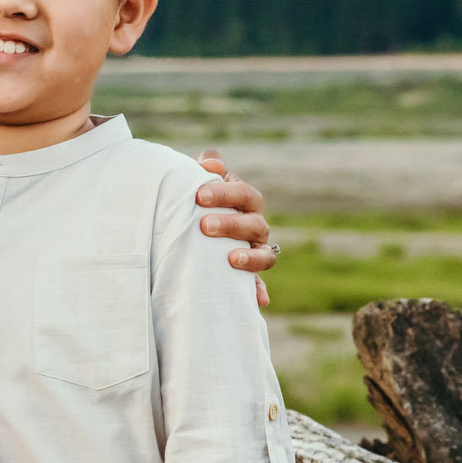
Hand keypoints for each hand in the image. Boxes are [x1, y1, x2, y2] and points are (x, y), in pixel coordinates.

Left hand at [197, 150, 275, 306]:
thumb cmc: (201, 199)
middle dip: (230, 224)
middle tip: (204, 226)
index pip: (243, 193)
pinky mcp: (249, 273)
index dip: (225, 193)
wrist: (198, 225)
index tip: (199, 196)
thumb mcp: (203, 181)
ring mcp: (255, 249)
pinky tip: (259, 300)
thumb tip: (212, 162)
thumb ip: (208, 168)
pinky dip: (259, 291)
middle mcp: (255, 225)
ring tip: (231, 259)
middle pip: (254, 223)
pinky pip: (257, 284)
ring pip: (263, 254)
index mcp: (246, 200)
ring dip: (250, 257)